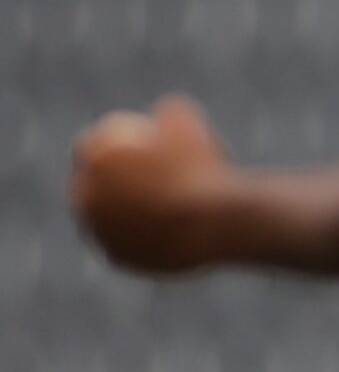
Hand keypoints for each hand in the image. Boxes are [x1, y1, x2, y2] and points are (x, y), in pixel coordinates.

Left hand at [69, 95, 232, 272]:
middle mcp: (84, 196)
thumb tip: (162, 116)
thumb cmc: (206, 166)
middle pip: (89, 184)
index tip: (133, 151)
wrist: (221, 219)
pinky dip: (139, 238)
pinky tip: (161, 231)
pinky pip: (124, 245)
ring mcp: (97, 231)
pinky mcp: (117, 257)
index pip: (90, 146)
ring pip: (104, 218)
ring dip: (119, 212)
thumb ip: (164, 114)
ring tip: (148, 209)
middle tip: (137, 182)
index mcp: (93, 158)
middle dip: (106, 182)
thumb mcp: (188, 121)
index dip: (111, 146)